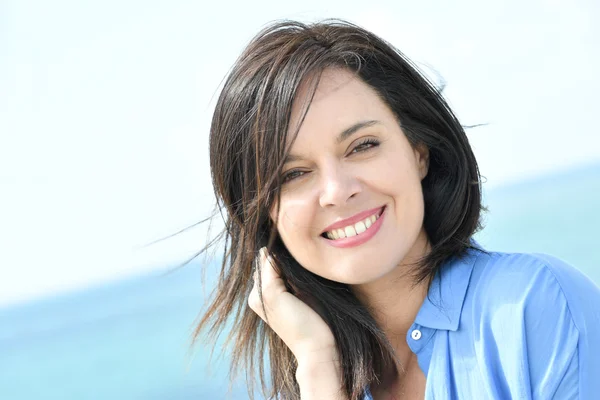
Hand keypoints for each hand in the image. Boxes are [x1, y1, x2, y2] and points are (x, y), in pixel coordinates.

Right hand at [248, 248, 336, 362]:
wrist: (315, 348)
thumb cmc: (313, 323)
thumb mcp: (299, 295)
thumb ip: (290, 277)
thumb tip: (287, 255)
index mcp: (260, 299)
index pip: (266, 268)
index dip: (280, 258)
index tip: (296, 253)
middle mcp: (255, 297)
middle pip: (265, 263)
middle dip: (280, 255)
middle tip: (298, 253)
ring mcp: (260, 295)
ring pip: (268, 261)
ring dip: (284, 256)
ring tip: (301, 257)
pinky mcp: (269, 293)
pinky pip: (272, 264)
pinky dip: (283, 258)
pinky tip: (299, 258)